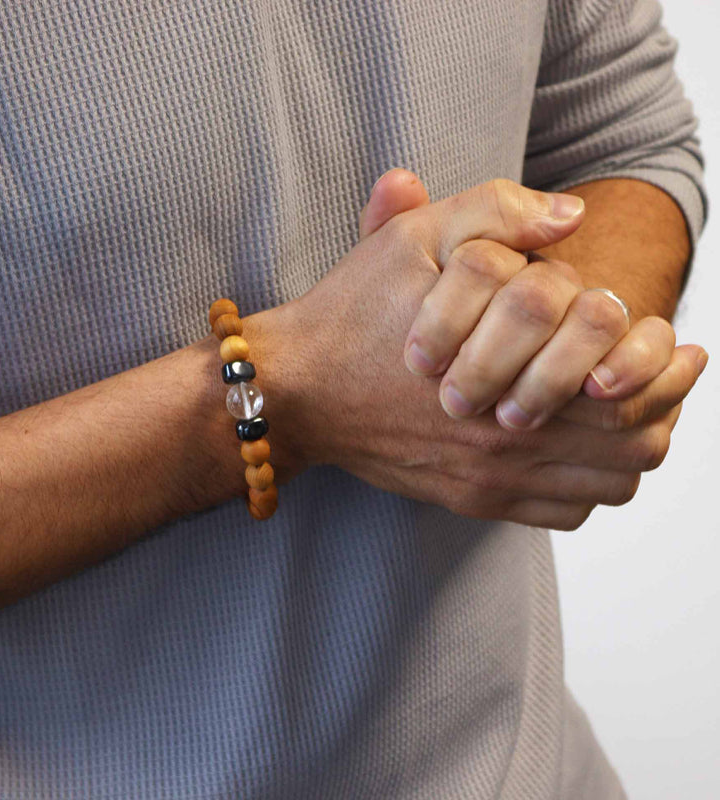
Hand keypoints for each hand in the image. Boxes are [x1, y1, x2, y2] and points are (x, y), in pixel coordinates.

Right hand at [254, 170, 706, 529]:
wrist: (297, 390)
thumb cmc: (352, 315)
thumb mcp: (414, 239)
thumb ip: (495, 213)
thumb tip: (572, 214)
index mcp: (508, 369)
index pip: (629, 386)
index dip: (668, 365)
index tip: (683, 345)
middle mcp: (508, 437)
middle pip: (633, 444)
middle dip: (665, 407)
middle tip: (664, 378)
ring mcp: (490, 479)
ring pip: (607, 485)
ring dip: (631, 449)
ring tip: (628, 414)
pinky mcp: (470, 500)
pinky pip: (564, 513)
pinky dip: (589, 488)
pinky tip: (579, 453)